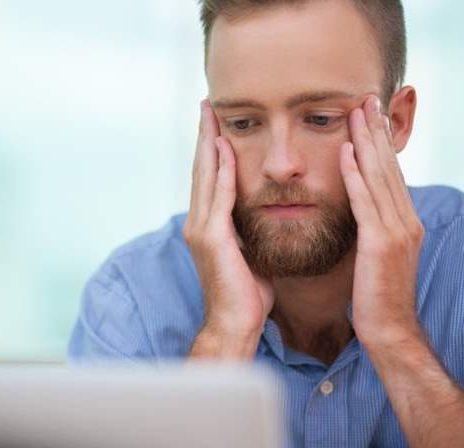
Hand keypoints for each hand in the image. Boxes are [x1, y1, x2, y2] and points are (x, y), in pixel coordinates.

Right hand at [184, 99, 273, 358]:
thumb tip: (265, 216)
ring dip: (208, 143)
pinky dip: (221, 170)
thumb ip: (249, 231)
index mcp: (208, 226)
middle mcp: (198, 223)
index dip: (212, 149)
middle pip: (201, 169)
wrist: (235, 324)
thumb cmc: (248, 295)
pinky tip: (225, 148)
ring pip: (205, 176)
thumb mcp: (250, 255)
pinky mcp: (211, 237)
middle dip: (204, 136)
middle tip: (207, 105)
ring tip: (211, 115)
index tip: (217, 123)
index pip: (209, 178)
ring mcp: (201, 229)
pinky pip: (218, 196)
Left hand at [340, 95, 424, 350]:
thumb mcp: (377, 255)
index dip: (380, 143)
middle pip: (388, 167)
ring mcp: (396, 231)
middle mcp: (405, 220)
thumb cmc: (376, 295)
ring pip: (379, 177)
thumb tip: (361, 210)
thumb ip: (373, 228)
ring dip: (366, 143)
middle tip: (366, 99)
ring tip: (355, 113)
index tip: (369, 116)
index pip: (391, 173)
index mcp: (404, 222)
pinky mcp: (381, 244)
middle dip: (376, 132)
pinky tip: (345, 153)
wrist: (388, 330)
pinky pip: (365, 202)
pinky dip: (354, 175)